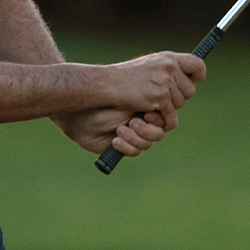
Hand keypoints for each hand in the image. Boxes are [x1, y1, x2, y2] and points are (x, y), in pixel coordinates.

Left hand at [53, 108, 177, 155]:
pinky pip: (135, 152)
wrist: (80, 114)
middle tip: (131, 122)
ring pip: (147, 144)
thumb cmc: (103, 101)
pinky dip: (126, 146)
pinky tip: (114, 141)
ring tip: (119, 131)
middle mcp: (142, 122)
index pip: (164, 118)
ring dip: (134, 138)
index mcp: (145, 107)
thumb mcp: (128, 98)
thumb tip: (169, 106)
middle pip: (158, 134)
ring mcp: (133, 136)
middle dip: (146, 130)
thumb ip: (150, 101)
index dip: (158, 120)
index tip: (148, 114)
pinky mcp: (124, 148)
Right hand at [103, 51, 205, 117]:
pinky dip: (164, 121)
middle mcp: (169, 66)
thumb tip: (190, 78)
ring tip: (151, 104)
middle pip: (190, 91)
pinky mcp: (160, 97)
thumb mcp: (150, 65)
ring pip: (180, 104)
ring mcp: (165, 81)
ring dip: (168, 108)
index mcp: (168, 57)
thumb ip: (168, 69)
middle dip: (178, 97)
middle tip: (161, 99)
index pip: (197, 64)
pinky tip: (152, 117)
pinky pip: (172, 116)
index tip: (196, 80)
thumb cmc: (126, 77)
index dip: (199, 74)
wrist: (107, 84)